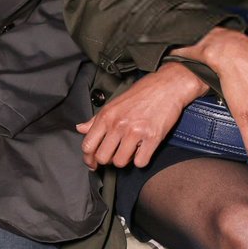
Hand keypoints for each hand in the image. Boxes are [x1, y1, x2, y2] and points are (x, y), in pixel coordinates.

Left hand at [75, 62, 207, 168]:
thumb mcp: (114, 103)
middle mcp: (118, 124)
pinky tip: (143, 150)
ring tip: (130, 150)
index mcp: (106, 116)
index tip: (93, 163)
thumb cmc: (141, 93)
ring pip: (120, 162)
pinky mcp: (152, 138)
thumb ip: (95, 119)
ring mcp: (135, 132)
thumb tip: (80, 129)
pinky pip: (140, 162)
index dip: (89, 158)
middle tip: (114, 155)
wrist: (167, 86)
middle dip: (107, 160)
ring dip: (125, 160)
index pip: (88, 145)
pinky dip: (141, 160)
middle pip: (103, 157)